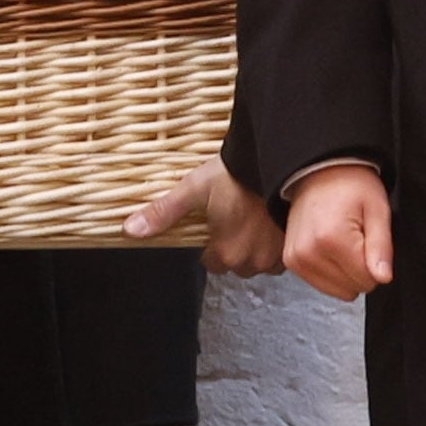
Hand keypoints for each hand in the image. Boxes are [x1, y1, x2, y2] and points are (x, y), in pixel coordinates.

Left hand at [125, 161, 285, 277]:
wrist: (279, 161)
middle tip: (237, 217)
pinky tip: (273, 222)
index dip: (212, 243)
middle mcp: (252, 260)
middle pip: (237, 264)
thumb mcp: (194, 189)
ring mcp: (276, 255)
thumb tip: (130, 229)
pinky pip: (282, 255)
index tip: (217, 224)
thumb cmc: (239, 174)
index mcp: (226, 252)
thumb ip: (164, 212)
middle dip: (236, 246)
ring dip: (258, 247)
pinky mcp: (295, 246)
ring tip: (256, 219)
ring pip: (261, 262)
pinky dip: (277, 243)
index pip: (213, 263)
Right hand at [285, 164, 394, 301]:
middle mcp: (309, 253)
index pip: (367, 280)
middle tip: (356, 238)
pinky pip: (322, 284)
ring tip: (342, 241)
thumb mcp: (377, 209)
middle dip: (360, 268)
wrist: (319, 170)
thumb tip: (383, 277)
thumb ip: (382, 248)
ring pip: (337, 291)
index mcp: (332, 240)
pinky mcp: (291, 262)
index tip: (369, 239)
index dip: (376, 264)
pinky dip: (331, 270)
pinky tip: (330, 247)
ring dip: (345, 271)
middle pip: (351, 288)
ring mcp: (297, 259)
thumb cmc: (350, 184)